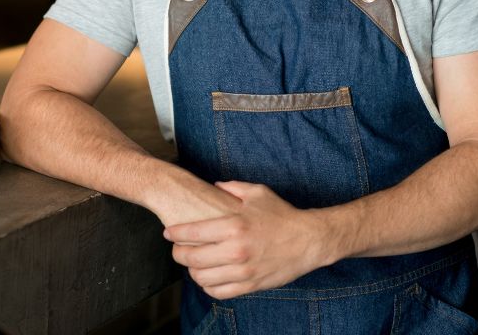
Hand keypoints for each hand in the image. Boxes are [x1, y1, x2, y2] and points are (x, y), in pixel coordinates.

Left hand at [162, 181, 333, 298]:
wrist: (308, 241)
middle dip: (178, 253)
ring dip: (192, 271)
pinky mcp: (250, 285)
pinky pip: (219, 292)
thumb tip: (213, 185)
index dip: (174, 233)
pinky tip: (209, 277)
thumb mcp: (257, 193)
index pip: (191, 233)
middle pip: (191, 258)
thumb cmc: (282, 215)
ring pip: (202, 278)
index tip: (169, 233)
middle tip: (177, 249)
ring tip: (193, 263)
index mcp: (234, 225)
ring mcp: (243, 271)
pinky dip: (208, 286)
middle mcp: (236, 250)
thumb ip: (231, 187)